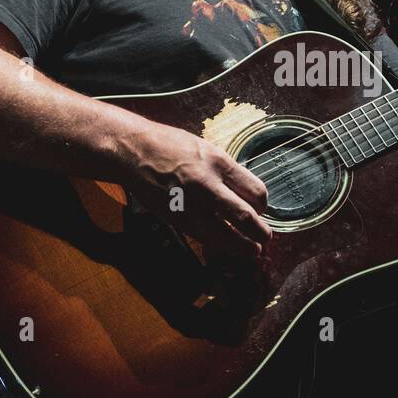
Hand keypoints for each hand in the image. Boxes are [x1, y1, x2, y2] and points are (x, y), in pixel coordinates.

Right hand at [123, 120, 271, 261]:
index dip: (263, 206)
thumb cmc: (171, 146)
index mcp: (218, 163)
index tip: (261, 209)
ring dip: (242, 247)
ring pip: (224, 236)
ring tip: (251, 250)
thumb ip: (227, 172)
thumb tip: (247, 194)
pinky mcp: (176, 219)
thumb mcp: (207, 149)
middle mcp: (206, 184)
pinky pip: (204, 237)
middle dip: (260, 233)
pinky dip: (219, 244)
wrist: (133, 152)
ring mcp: (190, 205)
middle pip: (244, 217)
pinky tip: (226, 245)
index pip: (255, 192)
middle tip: (264, 238)